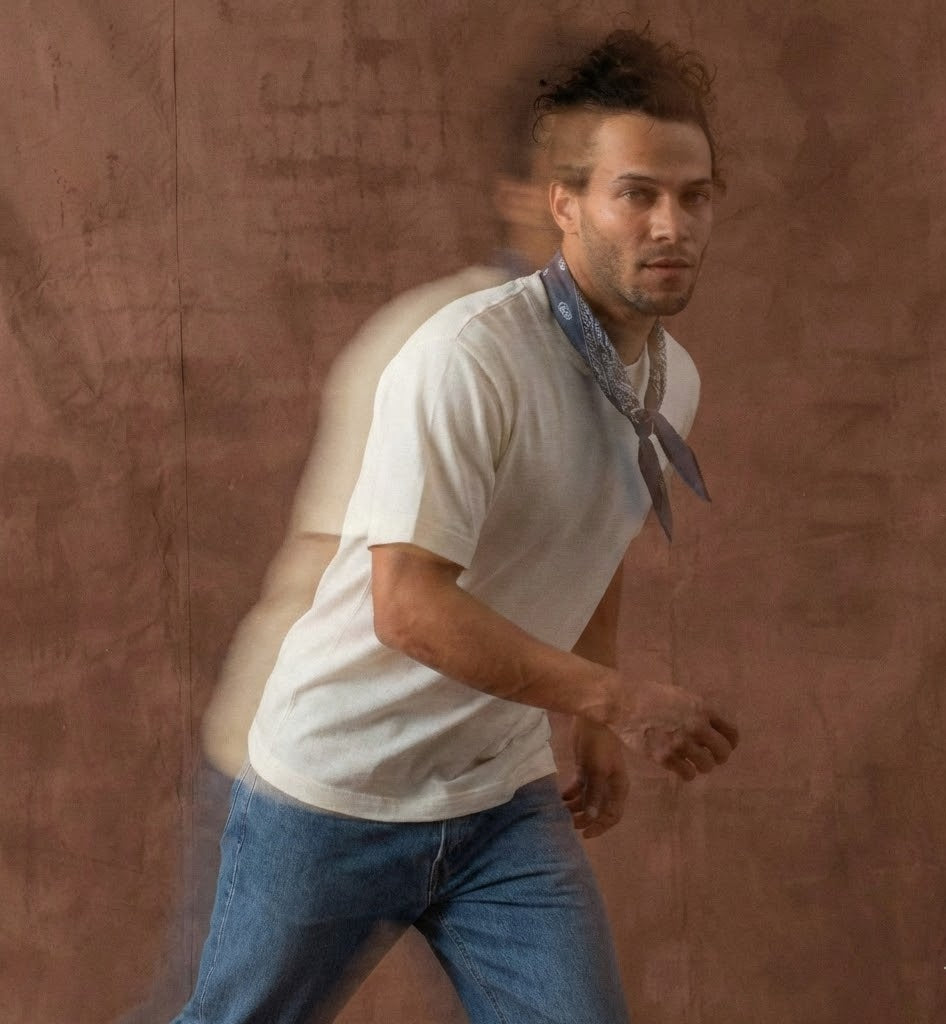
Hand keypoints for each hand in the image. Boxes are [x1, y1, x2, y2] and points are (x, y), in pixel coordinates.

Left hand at [562, 718, 628, 837]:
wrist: (591, 718)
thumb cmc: (599, 744)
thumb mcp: (597, 770)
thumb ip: (595, 794)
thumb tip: (592, 818)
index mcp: (618, 788)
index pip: (613, 815)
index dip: (600, 827)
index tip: (585, 834)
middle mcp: (609, 786)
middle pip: (599, 810)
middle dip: (585, 819)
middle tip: (568, 825)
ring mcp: (597, 778)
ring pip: (587, 800)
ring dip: (575, 808)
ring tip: (560, 813)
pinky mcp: (585, 769)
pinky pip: (579, 788)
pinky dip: (571, 794)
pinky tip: (560, 798)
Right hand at [615, 679, 738, 780]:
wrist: (624, 703)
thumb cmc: (652, 696)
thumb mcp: (682, 696)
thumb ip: (699, 712)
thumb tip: (713, 728)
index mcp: (703, 709)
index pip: (731, 733)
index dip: (730, 742)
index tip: (724, 745)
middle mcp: (696, 728)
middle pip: (723, 752)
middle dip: (718, 756)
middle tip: (708, 756)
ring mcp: (681, 744)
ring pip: (707, 766)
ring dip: (701, 765)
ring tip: (692, 761)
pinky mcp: (666, 758)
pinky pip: (688, 774)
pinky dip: (686, 772)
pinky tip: (679, 766)